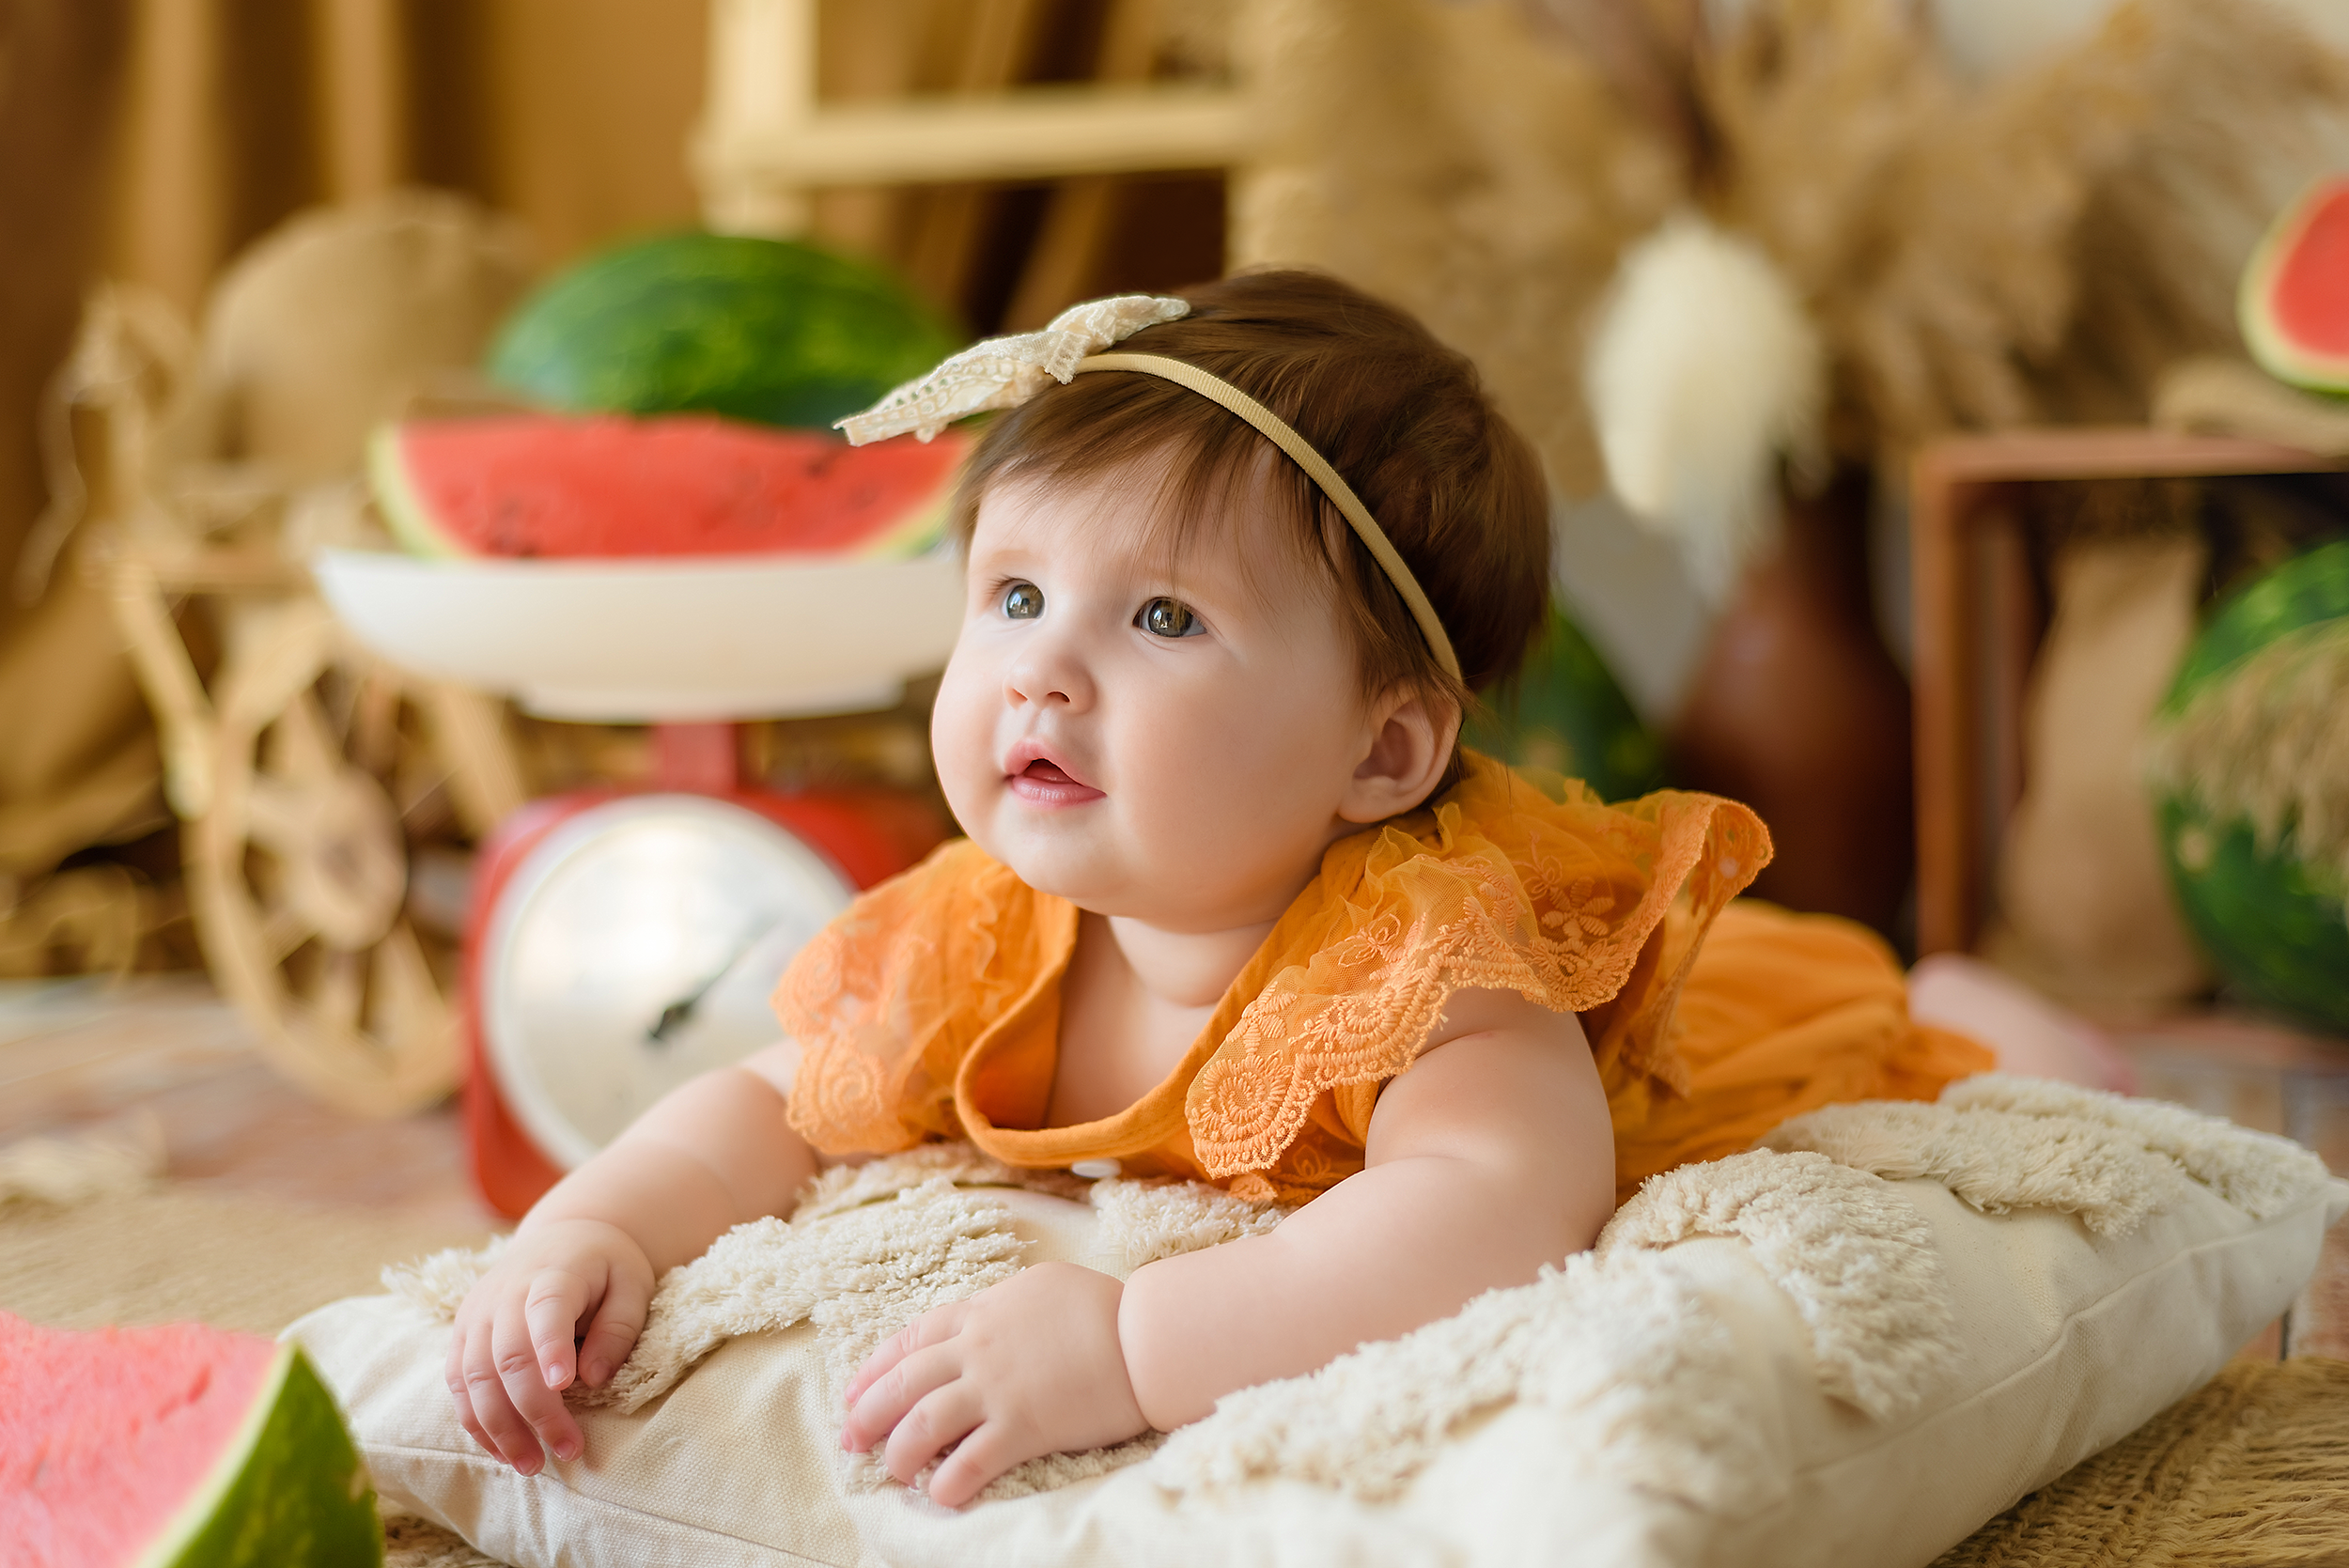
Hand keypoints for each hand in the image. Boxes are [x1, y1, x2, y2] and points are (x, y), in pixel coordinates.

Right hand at [446, 1217, 654, 1474]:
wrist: (560, 1238)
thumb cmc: (604, 1266)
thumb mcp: (631, 1284)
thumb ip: (618, 1327)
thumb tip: (592, 1377)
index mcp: (553, 1274)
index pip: (545, 1309)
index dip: (550, 1347)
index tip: (563, 1386)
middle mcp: (504, 1293)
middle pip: (507, 1355)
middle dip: (534, 1410)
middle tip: (568, 1449)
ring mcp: (477, 1314)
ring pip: (474, 1377)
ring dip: (500, 1428)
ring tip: (532, 1464)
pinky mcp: (462, 1334)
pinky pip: (458, 1384)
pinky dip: (476, 1422)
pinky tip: (502, 1451)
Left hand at [841, 1262, 1149, 1506]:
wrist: (1144, 1335)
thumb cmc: (1102, 1307)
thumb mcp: (1041, 1286)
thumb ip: (1003, 1305)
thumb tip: (987, 1317)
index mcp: (980, 1312)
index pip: (911, 1340)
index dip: (875, 1369)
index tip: (853, 1393)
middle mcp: (977, 1350)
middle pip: (904, 1384)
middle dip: (868, 1415)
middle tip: (851, 1441)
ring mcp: (997, 1389)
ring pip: (925, 1422)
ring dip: (900, 1452)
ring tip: (893, 1471)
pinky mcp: (1024, 1427)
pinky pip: (971, 1460)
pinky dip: (949, 1482)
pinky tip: (941, 1496)